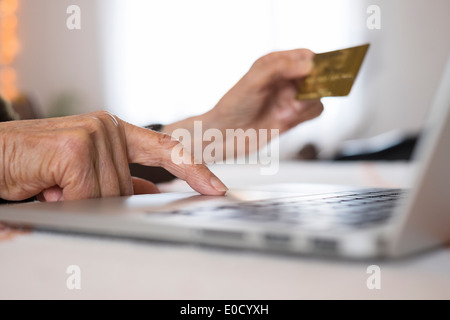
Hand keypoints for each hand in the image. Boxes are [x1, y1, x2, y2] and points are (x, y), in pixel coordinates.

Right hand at [0, 111, 227, 201]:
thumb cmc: (34, 164)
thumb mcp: (84, 172)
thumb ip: (118, 179)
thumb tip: (150, 192)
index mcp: (114, 131)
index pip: (165, 148)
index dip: (193, 169)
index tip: (215, 187)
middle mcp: (107, 127)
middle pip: (129, 188)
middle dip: (100, 201)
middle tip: (64, 190)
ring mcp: (94, 134)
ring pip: (110, 195)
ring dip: (79, 202)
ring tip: (53, 186)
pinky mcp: (77, 147)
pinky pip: (88, 196)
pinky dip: (67, 203)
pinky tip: (48, 187)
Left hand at [209, 49, 323, 132]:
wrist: (227, 134)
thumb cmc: (234, 105)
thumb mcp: (254, 80)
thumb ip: (280, 68)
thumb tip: (309, 65)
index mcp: (275, 63)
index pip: (305, 55)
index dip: (313, 63)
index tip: (313, 74)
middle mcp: (286, 79)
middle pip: (316, 76)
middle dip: (311, 88)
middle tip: (295, 99)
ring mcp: (291, 97)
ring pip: (317, 94)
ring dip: (306, 104)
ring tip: (285, 112)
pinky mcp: (294, 115)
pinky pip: (315, 111)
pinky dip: (305, 115)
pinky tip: (285, 119)